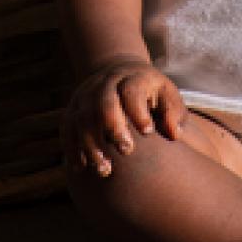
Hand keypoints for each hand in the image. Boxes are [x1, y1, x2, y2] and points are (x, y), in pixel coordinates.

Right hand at [62, 57, 184, 177]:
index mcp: (133, 78)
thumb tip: (175, 134)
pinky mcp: (73, 108)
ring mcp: (86, 94)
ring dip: (91, 145)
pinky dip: (72, 147)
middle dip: (114, 128)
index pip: (132, 91)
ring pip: (82, 118)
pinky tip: (81, 167)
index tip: (148, 131)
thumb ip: (174, 112)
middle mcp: (106, 83)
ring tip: (105, 170)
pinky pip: (67, 127)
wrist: (119, 71)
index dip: (138, 111)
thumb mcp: (167, 94)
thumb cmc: (150, 92)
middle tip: (127, 151)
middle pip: (104, 103)